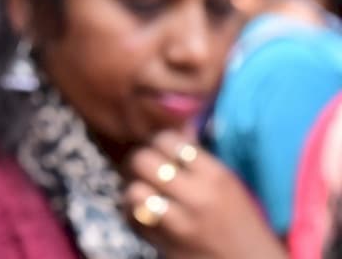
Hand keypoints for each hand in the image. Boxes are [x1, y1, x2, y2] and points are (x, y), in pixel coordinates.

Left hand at [123, 130, 285, 258]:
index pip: (168, 140)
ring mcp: (181, 224)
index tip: (164, 151)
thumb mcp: (230, 183)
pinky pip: (134, 220)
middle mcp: (197, 197)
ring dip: (135, 190)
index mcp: (216, 176)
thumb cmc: (241, 222)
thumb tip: (179, 128)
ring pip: (134, 191)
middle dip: (141, 162)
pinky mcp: (168, 246)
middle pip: (144, 161)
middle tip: (147, 169)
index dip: (160, 142)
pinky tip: (144, 213)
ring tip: (144, 192)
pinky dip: (133, 214)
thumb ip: (200, 157)